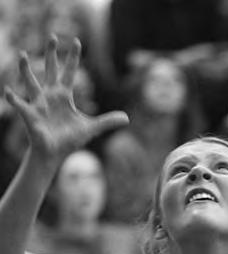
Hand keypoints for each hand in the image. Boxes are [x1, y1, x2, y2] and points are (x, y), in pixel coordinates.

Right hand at [4, 36, 127, 163]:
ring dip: (26, 70)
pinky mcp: (31, 115)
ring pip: (31, 82)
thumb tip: (127, 118)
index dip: (73, 58)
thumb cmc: (68, 140)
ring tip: (23, 55)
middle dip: (52, 54)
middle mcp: (49, 95)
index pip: (69, 72)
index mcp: (63, 95)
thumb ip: (107, 122)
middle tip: (53, 36)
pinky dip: (14, 99)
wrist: (54, 154)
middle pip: (50, 69)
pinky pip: (20, 106)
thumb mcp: (91, 128)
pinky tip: (9, 91)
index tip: (77, 41)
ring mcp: (38, 103)